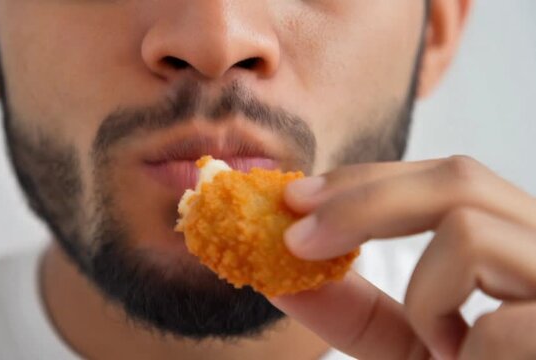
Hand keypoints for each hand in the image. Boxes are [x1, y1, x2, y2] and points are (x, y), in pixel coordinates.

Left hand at [270, 156, 535, 359]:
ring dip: (424, 296)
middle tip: (296, 239)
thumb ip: (359, 311)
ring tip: (442, 348)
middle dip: (360, 202)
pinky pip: (496, 322)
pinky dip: (458, 347)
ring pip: (472, 232)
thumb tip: (286, 273)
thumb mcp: (414, 347)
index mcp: (521, 246)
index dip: (366, 181)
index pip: (447, 180)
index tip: (296, 201)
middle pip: (459, 180)